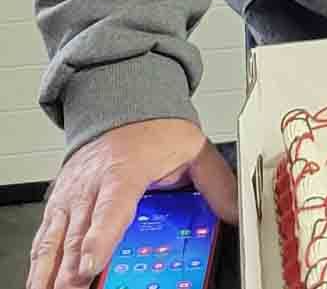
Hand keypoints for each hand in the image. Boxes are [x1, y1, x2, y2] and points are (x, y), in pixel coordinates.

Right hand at [29, 119, 237, 288]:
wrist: (124, 107)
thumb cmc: (155, 130)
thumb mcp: (194, 149)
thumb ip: (216, 183)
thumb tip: (236, 212)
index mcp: (126, 170)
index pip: (112, 207)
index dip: (100, 237)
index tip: (91, 263)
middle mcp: (93, 184)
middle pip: (79, 231)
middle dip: (72, 267)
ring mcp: (72, 194)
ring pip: (55, 237)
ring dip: (48, 269)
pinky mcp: (60, 202)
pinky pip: (46, 235)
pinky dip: (39, 260)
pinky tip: (38, 281)